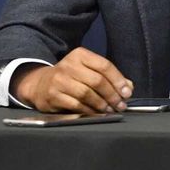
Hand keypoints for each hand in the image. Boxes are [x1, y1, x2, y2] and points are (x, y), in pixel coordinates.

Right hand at [12, 47, 132, 113]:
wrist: (40, 84)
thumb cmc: (70, 77)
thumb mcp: (88, 70)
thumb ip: (108, 77)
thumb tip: (128, 87)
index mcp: (80, 55)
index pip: (104, 66)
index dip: (118, 80)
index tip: (127, 92)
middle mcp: (68, 65)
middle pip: (97, 81)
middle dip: (112, 95)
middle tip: (120, 104)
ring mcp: (59, 80)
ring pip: (87, 94)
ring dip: (102, 104)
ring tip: (110, 110)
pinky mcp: (52, 95)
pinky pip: (76, 105)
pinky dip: (89, 110)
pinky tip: (97, 113)